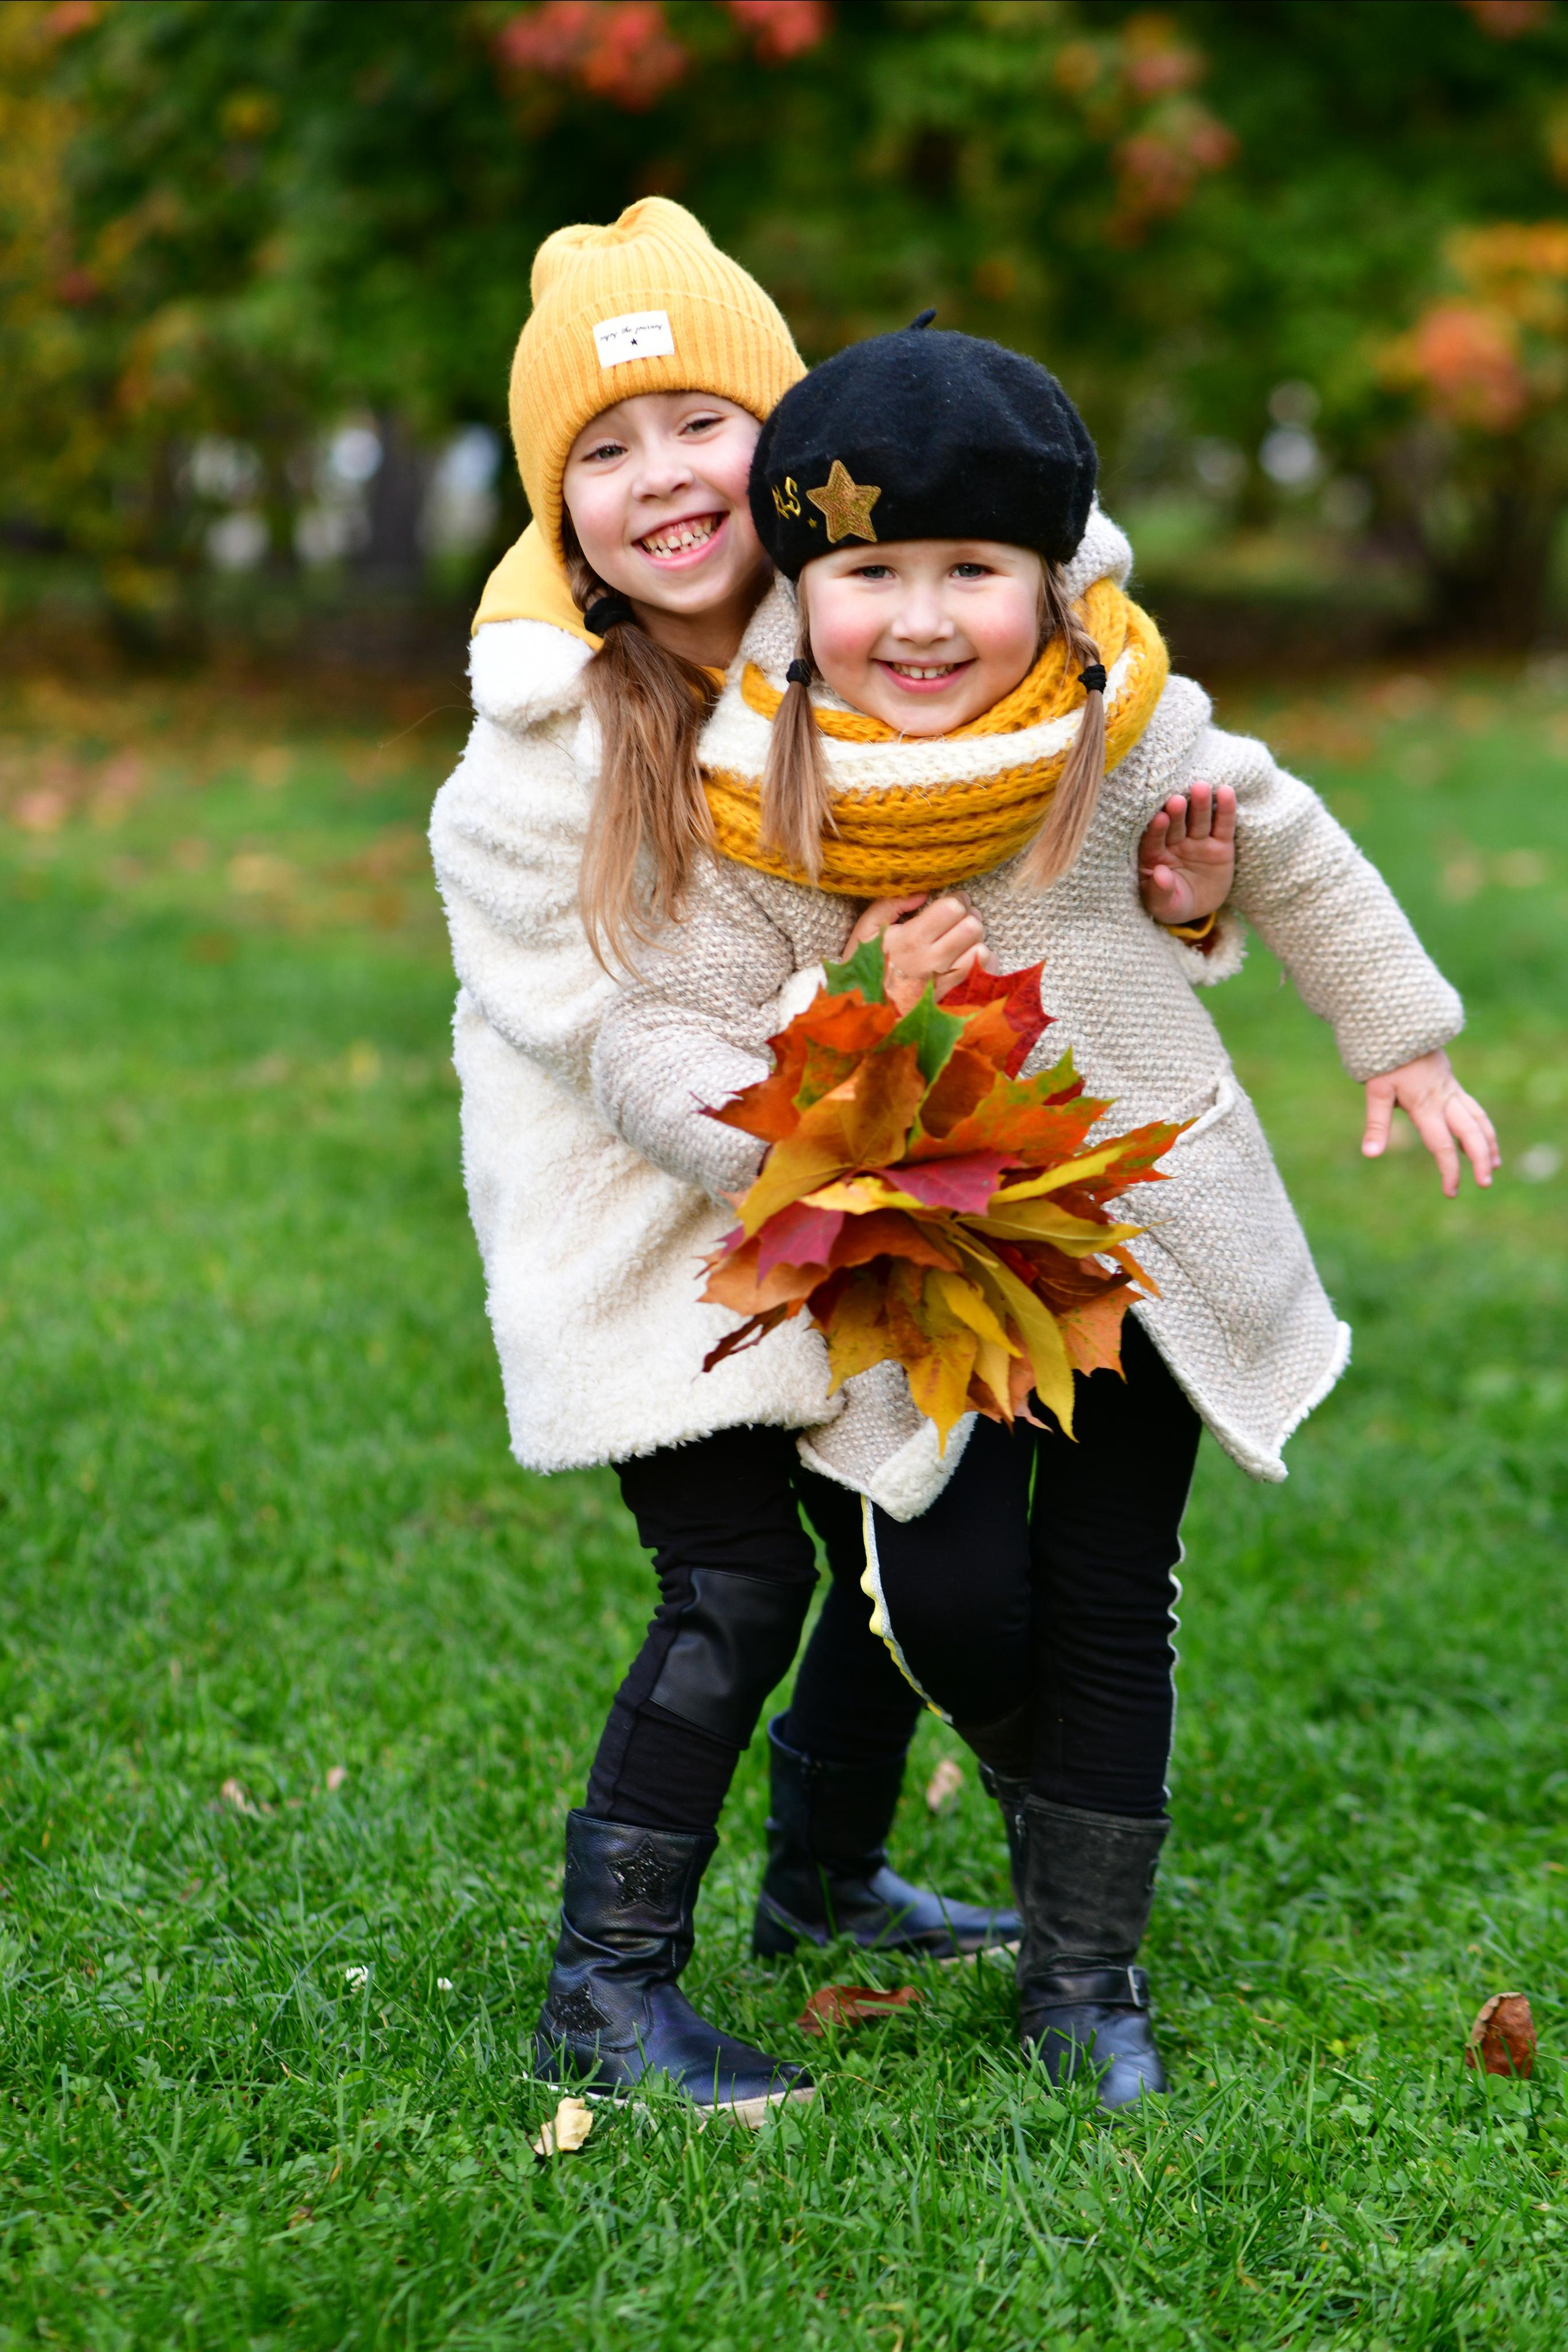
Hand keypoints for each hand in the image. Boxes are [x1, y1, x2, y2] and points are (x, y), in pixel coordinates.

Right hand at [845, 892, 989, 1013]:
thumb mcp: (867, 929)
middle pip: (972, 927)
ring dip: (975, 941)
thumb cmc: (868, 964)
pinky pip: (984, 973)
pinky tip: (968, 958)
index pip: (952, 909)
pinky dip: (982, 963)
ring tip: (962, 940)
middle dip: (969, 918)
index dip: (955, 900)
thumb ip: (890, 904)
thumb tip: (923, 892)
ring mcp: (946, 981)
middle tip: (959, 920)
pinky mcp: (954, 996)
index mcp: (911, 939)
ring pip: (981, 950)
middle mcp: (932, 961)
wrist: (866, 1008)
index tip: (950, 903)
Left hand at [1138, 781, 1236, 925]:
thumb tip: (1159, 875)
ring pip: (1199, 820)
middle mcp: (1175, 843)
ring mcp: (1198, 841)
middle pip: (1176, 825)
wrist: (1198, 909)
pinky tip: (1226, 792)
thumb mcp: (1164, 906)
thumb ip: (1160, 891)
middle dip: (1177, 812)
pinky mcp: (1220, 843)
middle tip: (1177, 799)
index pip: (1153, 840)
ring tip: (1200, 787)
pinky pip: (1223, 825)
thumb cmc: (1172, 904)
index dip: (1156, 830)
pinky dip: (1225, 809)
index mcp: (1154, 856)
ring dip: (1200, 803)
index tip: (1159, 818)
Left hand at [1362, 1048, 1499, 1197]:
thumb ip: (1376, 1124)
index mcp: (1425, 1105)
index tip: (1451, 1191)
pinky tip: (1483, 1138)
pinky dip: (1483, 1126)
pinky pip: (1474, 1109)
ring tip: (1494, 1165)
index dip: (1449, 1170)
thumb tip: (1370, 1155)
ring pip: (1479, 1119)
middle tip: (1485, 1184)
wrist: (1399, 1025)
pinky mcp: (1452, 1084)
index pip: (1442, 1145)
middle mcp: (1444, 1099)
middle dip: (1480, 1160)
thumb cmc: (1384, 1060)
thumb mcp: (1376, 1091)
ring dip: (1488, 1143)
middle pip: (1471, 1133)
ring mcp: (1451, 1090)